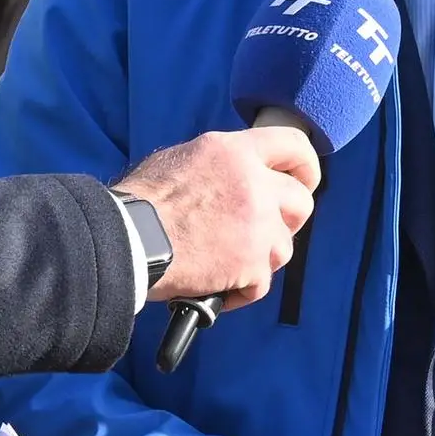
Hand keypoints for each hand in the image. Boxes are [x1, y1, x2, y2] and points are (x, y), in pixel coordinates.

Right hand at [115, 126, 321, 306]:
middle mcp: (254, 184)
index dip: (305, 165)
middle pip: (301, 202)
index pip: (293, 144)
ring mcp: (257, 226)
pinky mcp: (252, 264)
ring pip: (284, 247)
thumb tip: (234, 174)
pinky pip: (262, 283)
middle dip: (286, 220)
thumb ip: (220, 164)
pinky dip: (242, 291)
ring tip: (226, 263)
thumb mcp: (181, 159)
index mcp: (235, 152)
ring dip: (260, 259)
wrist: (129, 240)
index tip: (303, 181)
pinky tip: (217, 287)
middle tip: (261, 231)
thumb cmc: (142, 203)